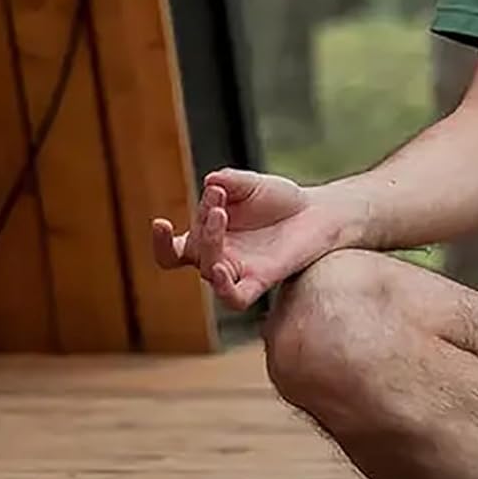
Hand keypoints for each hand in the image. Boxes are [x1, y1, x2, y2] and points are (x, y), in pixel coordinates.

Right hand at [152, 169, 347, 310]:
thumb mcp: (252, 184)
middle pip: (194, 252)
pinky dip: (223, 288)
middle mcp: (218, 258)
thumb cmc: (280, 199)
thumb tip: (210, 181)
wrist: (317, 211)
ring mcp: (238, 272)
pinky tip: (219, 270)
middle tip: (218, 201)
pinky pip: (234, 298)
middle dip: (202, 224)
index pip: (173, 251)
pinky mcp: (260, 281)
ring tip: (220, 214)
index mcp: (207, 238)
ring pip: (209, 270)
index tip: (160, 223)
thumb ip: (231, 181)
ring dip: (209, 245)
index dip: (160, 243)